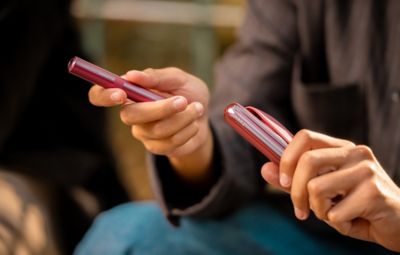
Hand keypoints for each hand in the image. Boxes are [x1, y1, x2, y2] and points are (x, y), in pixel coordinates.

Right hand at [89, 67, 212, 182]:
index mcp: (131, 92)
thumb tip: (131, 75)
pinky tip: (194, 124)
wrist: (205, 116)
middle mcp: (131, 113)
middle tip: (183, 100)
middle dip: (160, 108)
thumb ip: (157, 77)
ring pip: (156, 129)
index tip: (120, 93)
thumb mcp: (178, 78)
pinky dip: (188, 130)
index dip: (103, 95)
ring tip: (197, 108)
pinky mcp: (156, 147)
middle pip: (129, 116)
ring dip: (183, 118)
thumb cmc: (188, 92)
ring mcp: (142, 132)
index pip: (100, 94)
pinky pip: (170, 142)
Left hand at [261, 130, 399, 250]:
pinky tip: (354, 221)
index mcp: (340, 148)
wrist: (398, 224)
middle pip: (307, 162)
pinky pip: (335, 212)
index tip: (284, 182)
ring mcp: (366, 170)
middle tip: (300, 212)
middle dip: (296, 192)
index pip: (304, 136)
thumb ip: (293, 181)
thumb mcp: (321, 193)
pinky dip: (338, 224)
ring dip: (319, 211)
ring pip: (317, 188)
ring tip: (336, 215)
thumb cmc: (355, 206)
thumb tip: (265, 168)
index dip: (287, 159)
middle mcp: (355, 152)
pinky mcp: (374, 191)